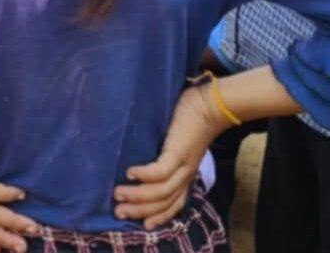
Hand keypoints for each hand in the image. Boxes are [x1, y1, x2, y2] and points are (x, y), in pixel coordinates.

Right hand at [114, 85, 226, 227]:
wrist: (211, 105)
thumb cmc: (190, 121)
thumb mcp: (179, 146)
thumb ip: (165, 157)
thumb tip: (139, 161)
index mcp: (185, 176)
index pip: (173, 205)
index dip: (157, 217)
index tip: (140, 224)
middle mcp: (185, 175)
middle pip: (164, 203)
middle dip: (140, 211)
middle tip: (118, 212)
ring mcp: (183, 165)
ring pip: (160, 192)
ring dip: (137, 196)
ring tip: (118, 193)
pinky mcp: (178, 152)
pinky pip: (160, 172)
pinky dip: (143, 175)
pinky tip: (130, 173)